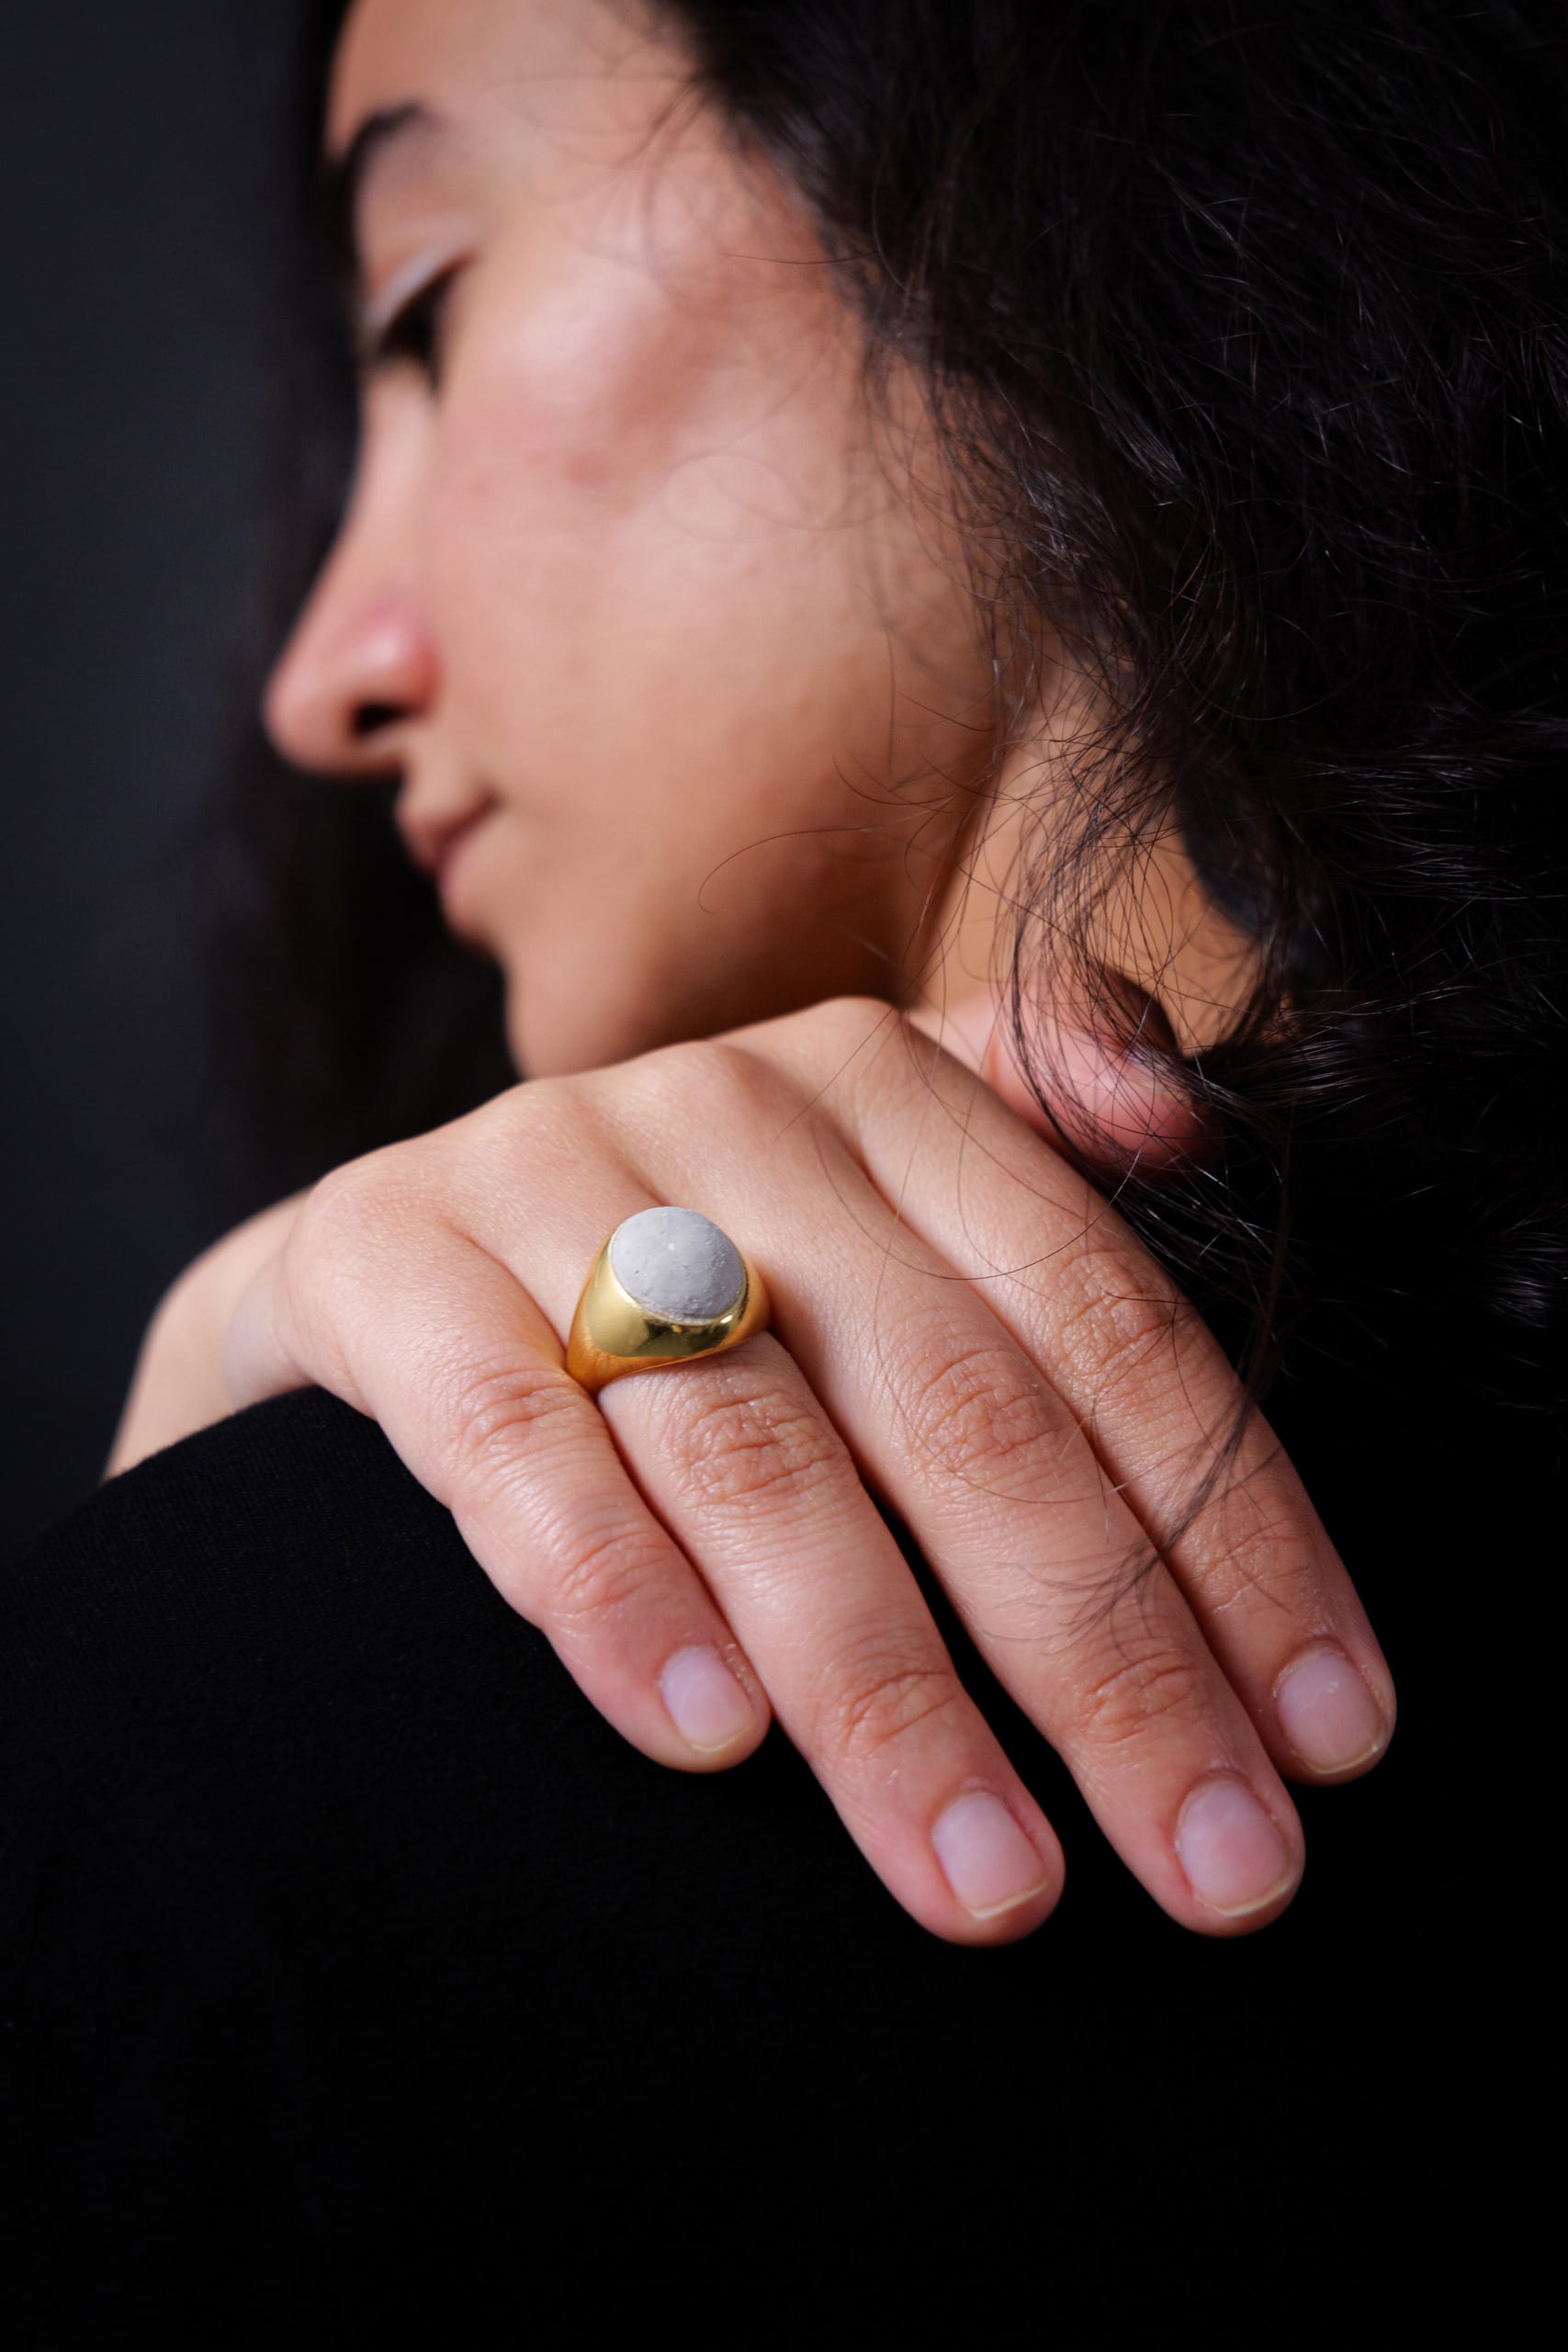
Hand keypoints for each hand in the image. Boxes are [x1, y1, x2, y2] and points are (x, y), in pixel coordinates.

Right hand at [109, 994, 1393, 1944]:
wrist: (361, 1273)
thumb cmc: (661, 1280)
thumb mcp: (853, 1195)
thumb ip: (1026, 1136)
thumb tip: (1193, 1124)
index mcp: (886, 1085)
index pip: (1100, 1322)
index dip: (1232, 1533)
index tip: (1325, 1741)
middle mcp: (732, 1106)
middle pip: (959, 1403)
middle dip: (1102, 1657)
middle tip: (1209, 1868)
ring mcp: (546, 1170)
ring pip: (755, 1447)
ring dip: (884, 1685)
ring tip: (989, 1881)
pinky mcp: (383, 1259)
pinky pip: (513, 1440)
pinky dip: (616, 1592)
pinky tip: (708, 1745)